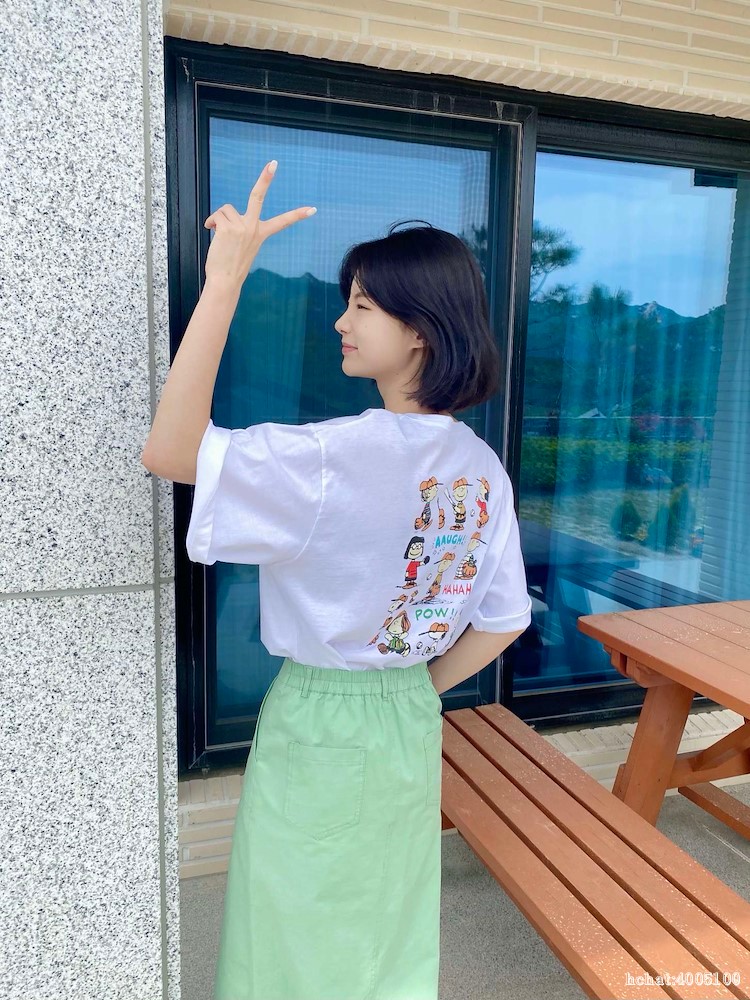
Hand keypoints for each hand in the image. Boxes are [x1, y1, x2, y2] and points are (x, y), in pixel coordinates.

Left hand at [203, 160, 315, 290]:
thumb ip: (239, 229)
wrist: (225, 281)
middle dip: (266, 178)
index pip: (283, 221)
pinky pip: (217, 215)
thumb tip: (220, 220)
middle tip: (273, 163)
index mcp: (261, 233)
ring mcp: (242, 227)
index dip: (298, 214)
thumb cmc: (231, 265)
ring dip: (218, 219)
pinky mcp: (229, 227)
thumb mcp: (241, 246)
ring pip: (226, 209)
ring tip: (218, 234)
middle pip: (258, 196)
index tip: (313, 209)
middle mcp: (254, 228)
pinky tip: (211, 231)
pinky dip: (211, 222)